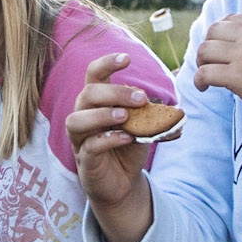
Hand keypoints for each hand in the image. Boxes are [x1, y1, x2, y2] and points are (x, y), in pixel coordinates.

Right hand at [64, 53, 162, 216]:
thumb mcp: (142, 126)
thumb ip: (148, 112)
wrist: (123, 183)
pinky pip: (89, 146)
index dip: (107, 63)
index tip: (127, 59)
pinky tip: (126, 138)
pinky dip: (108, 139)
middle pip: (87, 93)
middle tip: (141, 99)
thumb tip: (165, 104)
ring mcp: (80, 139)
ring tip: (125, 117)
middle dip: (114, 92)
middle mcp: (83, 116)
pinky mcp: (84, 160)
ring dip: (102, 114)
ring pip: (77, 119)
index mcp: (97, 102)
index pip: (93, 74)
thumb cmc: (128, 148)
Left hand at [192, 14, 241, 126]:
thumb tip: (224, 42)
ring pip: (204, 51)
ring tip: (206, 77)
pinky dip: (199, 81)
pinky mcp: (237, 75)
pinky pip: (204, 73)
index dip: (218, 35)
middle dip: (207, 47)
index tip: (218, 49)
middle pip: (212, 32)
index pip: (228, 20)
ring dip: (201, 64)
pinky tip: (204, 88)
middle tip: (209, 63)